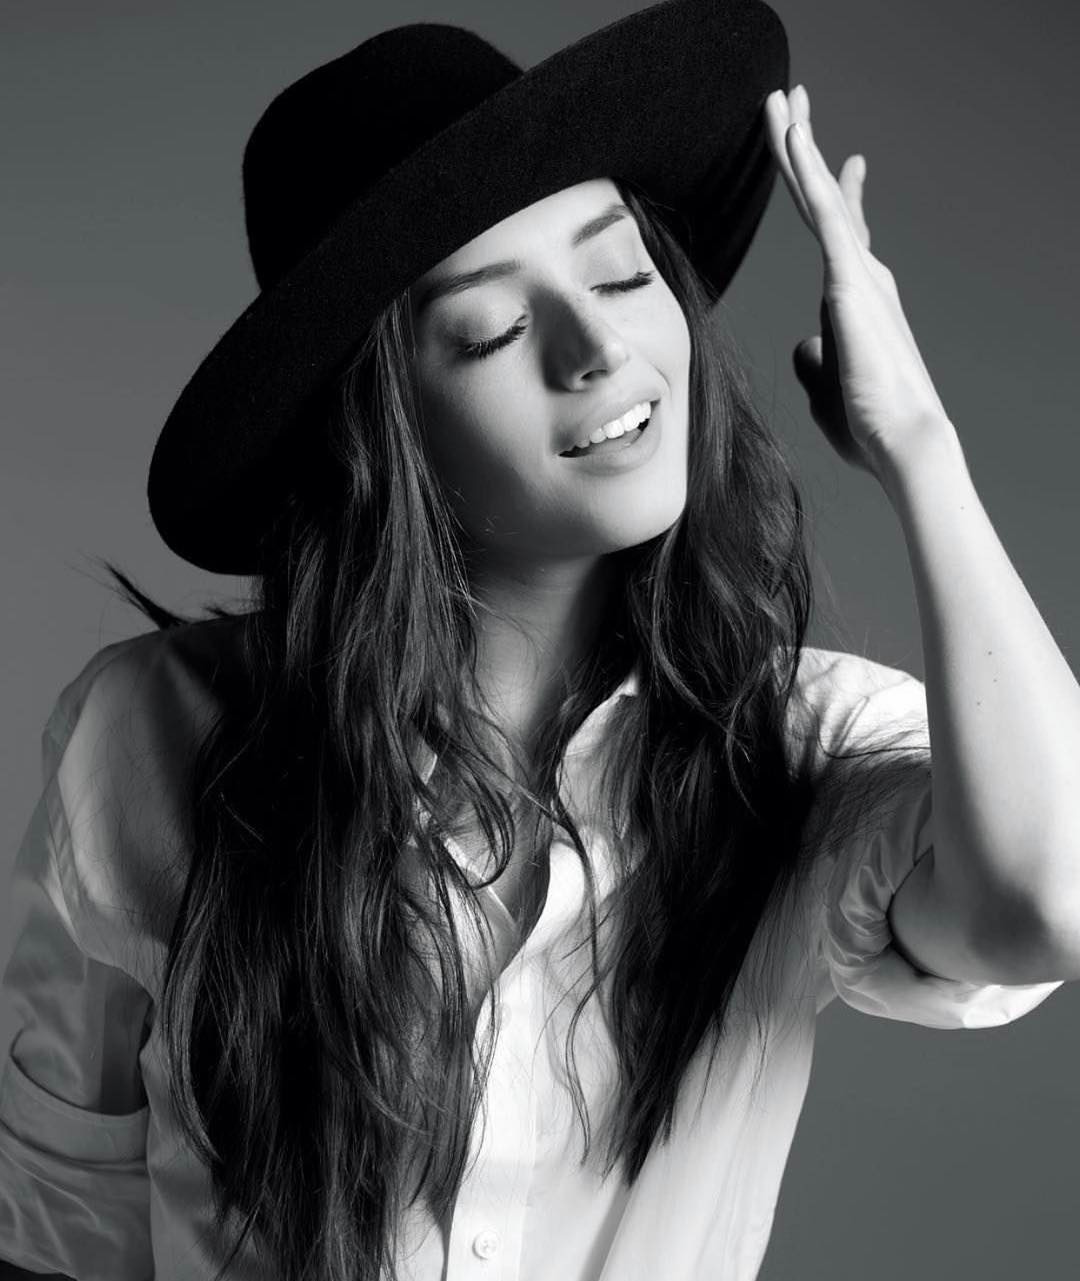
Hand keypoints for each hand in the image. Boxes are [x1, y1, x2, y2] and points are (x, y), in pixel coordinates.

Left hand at [763, 85, 952, 478]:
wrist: (900, 440)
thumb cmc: (868, 425)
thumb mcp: (827, 389)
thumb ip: (815, 360)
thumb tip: (805, 345)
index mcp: (854, 301)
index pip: (840, 235)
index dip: (834, 194)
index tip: (839, 161)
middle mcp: (860, 277)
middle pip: (827, 201)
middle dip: (808, 151)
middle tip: (795, 103)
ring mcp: (856, 274)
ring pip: (821, 195)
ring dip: (799, 144)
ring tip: (783, 97)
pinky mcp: (850, 281)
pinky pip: (826, 214)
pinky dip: (808, 172)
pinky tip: (794, 134)